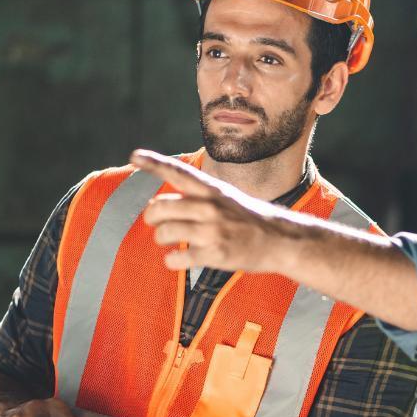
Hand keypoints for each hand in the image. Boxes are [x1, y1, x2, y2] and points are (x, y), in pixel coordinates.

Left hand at [132, 149, 291, 272]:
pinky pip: (178, 258)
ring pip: (165, 232)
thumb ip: (198, 198)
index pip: (179, 172)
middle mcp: (210, 207)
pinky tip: (177, 259)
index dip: (154, 163)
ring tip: (169, 242)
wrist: (281, 241)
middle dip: (151, 217)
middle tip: (156, 223)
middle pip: (160, 206)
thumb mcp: (227, 198)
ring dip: (161, 239)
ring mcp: (212, 230)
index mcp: (212, 190)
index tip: (134, 155)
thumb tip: (162, 206)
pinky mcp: (215, 254)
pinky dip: (172, 260)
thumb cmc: (249, 220)